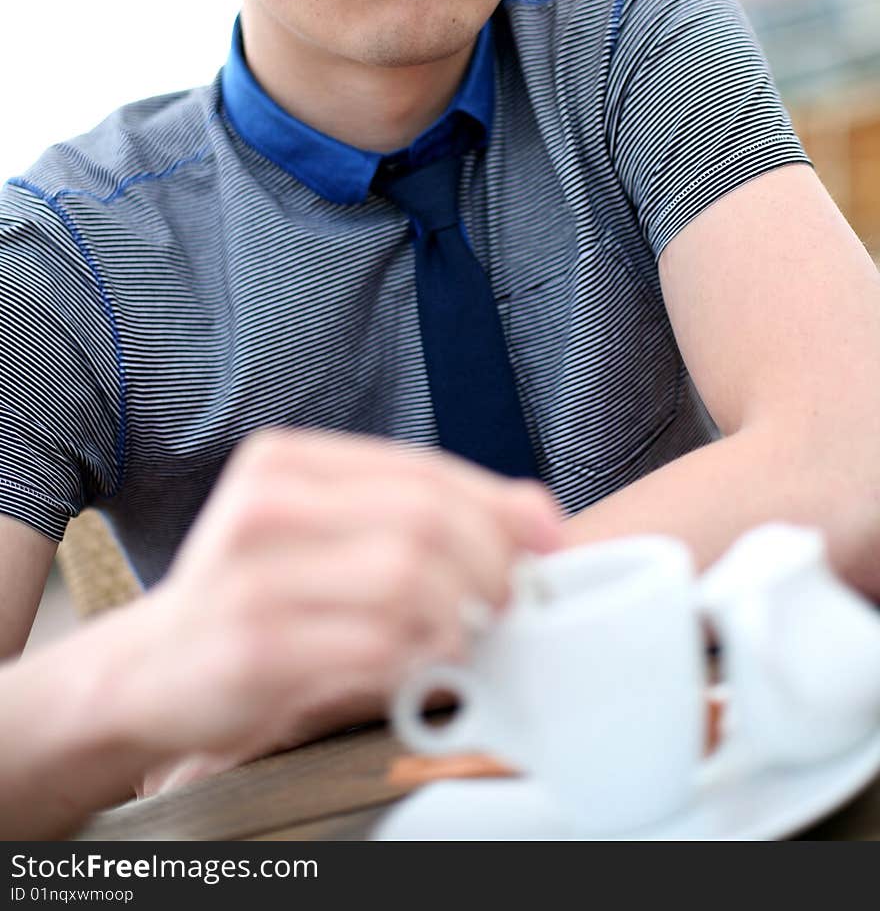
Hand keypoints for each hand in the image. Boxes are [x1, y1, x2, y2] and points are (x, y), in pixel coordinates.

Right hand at [129, 428, 562, 781]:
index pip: (421, 468)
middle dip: (490, 563)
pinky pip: (377, 646)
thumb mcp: (327, 534)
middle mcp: (264, 504)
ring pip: (408, 577)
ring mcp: (254, 576)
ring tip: (461, 635)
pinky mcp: (255, 647)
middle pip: (423, 518)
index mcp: (285, 461)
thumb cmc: (257, 595)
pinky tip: (419, 666)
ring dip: (459, 613)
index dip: (498, 504)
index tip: (545, 540)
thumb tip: (537, 513)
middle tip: (507, 601)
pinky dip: (421, 659)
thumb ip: (417, 513)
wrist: (150, 670)